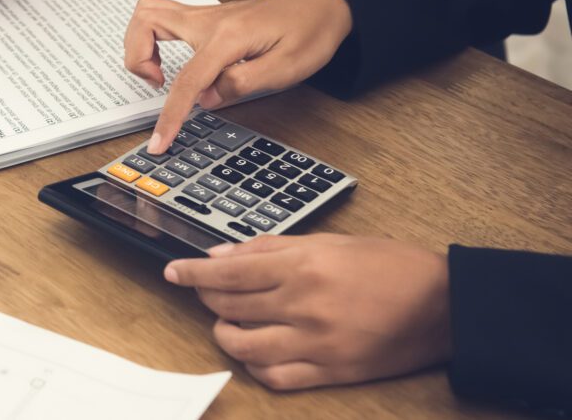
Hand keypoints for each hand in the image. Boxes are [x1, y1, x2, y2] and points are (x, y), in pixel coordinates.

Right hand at [123, 0, 352, 154]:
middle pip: (146, 22)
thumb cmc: (309, 32)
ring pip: (148, 12)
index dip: (170, 116)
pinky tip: (170, 61)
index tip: (159, 142)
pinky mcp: (204, 17)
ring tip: (159, 74)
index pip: (187, 79)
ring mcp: (204, 15)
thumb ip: (242, 83)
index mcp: (229, 36)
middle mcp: (209, 20)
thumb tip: (206, 98)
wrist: (322, 4)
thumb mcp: (287, 68)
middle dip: (137, 59)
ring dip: (140, 45)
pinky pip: (161, 16)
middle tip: (157, 85)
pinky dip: (152, 37)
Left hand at [166, 234, 451, 389]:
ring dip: (225, 333)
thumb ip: (272, 246)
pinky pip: (275, 376)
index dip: (193, 273)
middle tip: (204, 290)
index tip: (174, 271)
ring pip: (243, 345)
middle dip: (206, 296)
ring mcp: (315, 343)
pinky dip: (254, 365)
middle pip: (230, 305)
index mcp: (303, 266)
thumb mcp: (330, 240)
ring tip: (227, 322)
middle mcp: (303, 305)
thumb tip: (224, 253)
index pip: (229, 271)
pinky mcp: (330, 372)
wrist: (442, 304)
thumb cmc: (389, 265)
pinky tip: (254, 351)